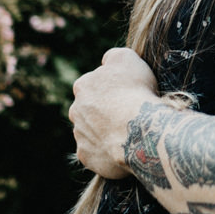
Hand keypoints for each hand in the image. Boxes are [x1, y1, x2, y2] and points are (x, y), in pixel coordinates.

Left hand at [69, 47, 162, 179]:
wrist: (139, 131)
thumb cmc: (135, 92)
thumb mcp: (128, 59)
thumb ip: (114, 56)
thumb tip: (107, 60)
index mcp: (83, 86)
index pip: (94, 84)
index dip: (112, 89)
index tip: (128, 94)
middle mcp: (76, 110)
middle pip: (90, 110)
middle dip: (104, 112)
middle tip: (128, 115)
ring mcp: (80, 135)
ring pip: (91, 132)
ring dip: (105, 132)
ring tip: (129, 134)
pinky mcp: (87, 156)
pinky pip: (95, 154)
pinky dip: (106, 152)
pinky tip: (123, 150)